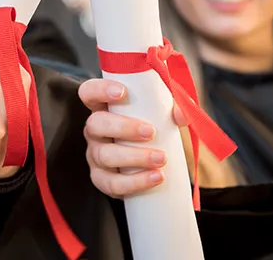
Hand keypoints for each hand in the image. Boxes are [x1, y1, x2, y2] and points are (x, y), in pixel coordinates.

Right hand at [78, 78, 188, 197]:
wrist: (151, 164)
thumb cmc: (152, 128)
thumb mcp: (161, 112)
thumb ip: (174, 106)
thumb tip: (182, 115)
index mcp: (104, 107)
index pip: (89, 92)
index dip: (100, 90)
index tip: (123, 92)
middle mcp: (95, 130)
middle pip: (96, 124)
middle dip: (123, 127)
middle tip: (150, 132)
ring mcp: (95, 155)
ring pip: (105, 155)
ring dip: (135, 157)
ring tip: (161, 158)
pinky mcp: (102, 179)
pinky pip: (112, 183)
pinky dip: (135, 182)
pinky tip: (155, 177)